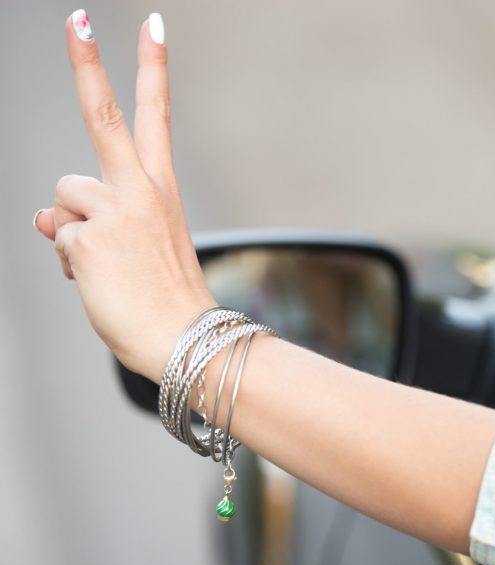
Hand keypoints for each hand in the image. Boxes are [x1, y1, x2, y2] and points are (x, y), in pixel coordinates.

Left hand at [33, 11, 215, 382]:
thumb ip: (91, 220)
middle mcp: (141, 191)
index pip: (155, 118)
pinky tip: (97, 282)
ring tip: (106, 266)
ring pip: (64, 197)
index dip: (152, 69)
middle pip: (103, 117)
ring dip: (73, 229)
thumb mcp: (134, 250)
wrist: (187, 340)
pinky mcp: (89, 238)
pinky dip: (71, 262)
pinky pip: (59, 237)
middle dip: (88, 65)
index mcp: (161, 190)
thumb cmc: (166, 298)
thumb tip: (44, 215)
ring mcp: (115, 211)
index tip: (152, 25)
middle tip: (77, 20)